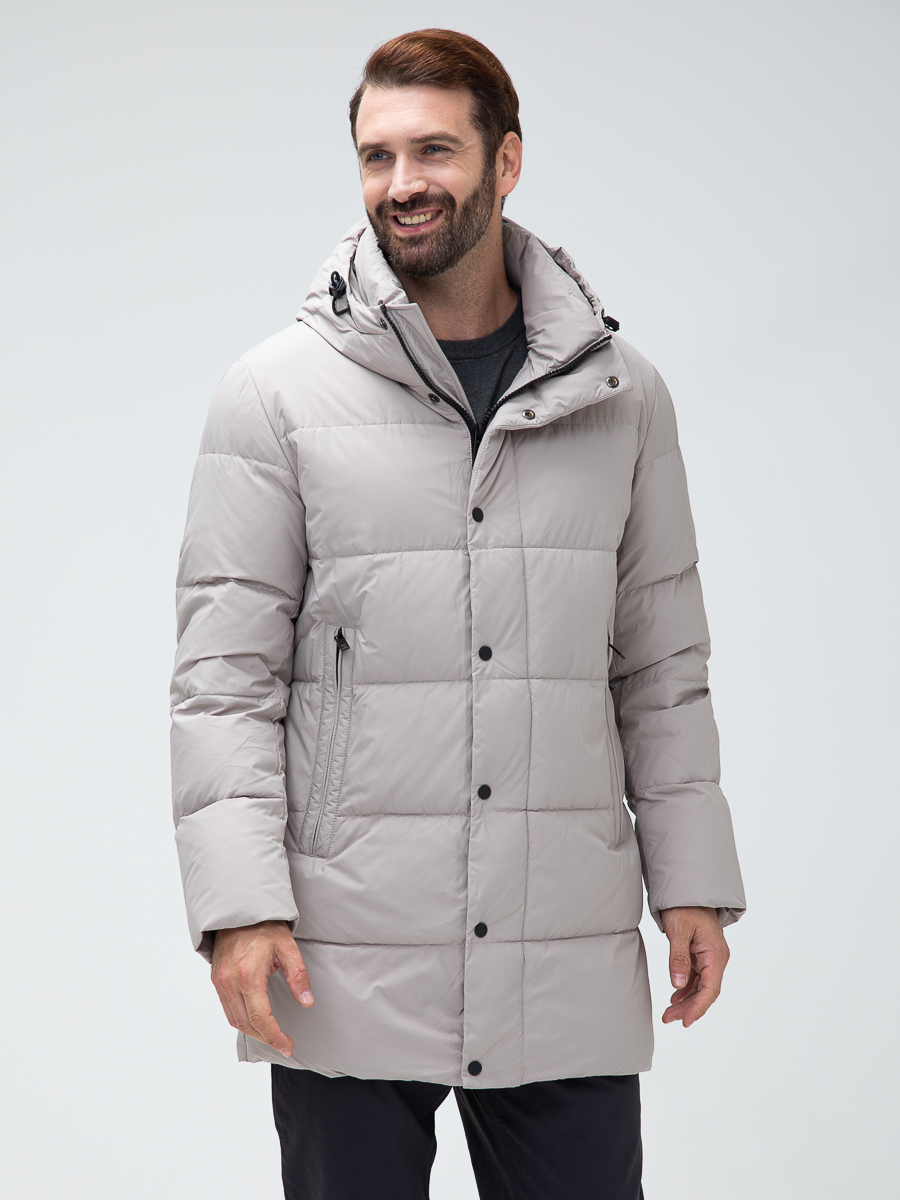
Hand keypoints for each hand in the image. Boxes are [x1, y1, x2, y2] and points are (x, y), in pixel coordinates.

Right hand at [210, 920, 312, 1057]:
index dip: (275, 1037)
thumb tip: (307, 1002)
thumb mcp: (288, 947)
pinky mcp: (216, 979)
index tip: (288, 1046)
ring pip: (233, 1019)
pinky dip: (240, 1019)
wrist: (240, 909)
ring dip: (252, 1031)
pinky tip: (254, 1020)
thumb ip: (298, 976)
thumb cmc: (265, 926)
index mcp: (248, 975)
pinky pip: (226, 1008)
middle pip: (246, 1024)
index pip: (260, 1018)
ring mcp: (220, 981)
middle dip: (265, 1038)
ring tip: (271, 1035)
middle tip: (283, 1043)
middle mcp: (230, 982)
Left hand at [659, 906, 729, 1026]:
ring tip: (669, 1013)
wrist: (688, 891)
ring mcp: (710, 957)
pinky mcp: (702, 955)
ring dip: (686, 1000)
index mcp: (715, 954)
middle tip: (669, 1018)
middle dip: (689, 1007)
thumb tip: (677, 984)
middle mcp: (716, 958)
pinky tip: (675, 996)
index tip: (686, 1020)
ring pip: (701, 986)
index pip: (710, 988)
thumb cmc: (685, 908)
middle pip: (706, 991)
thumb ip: (678, 958)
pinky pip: (697, 977)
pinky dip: (686, 988)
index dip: (698, 1007)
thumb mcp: (679, 931)